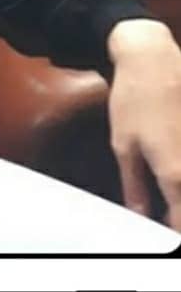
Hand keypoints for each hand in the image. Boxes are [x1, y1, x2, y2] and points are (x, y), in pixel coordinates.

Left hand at [106, 19, 180, 230]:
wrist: (152, 59)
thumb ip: (135, 186)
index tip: (166, 239)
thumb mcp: (123, 144)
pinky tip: (177, 174)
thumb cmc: (133, 100)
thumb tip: (141, 216)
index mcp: (175, 174)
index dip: (175, 233)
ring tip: (172, 193)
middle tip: (170, 214)